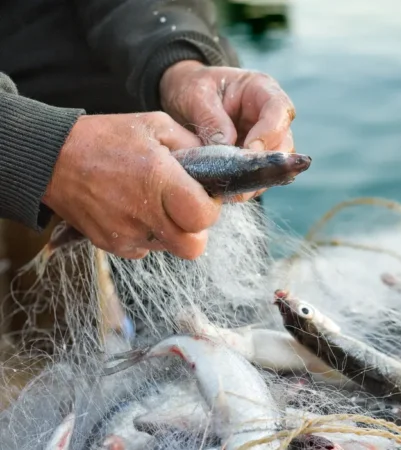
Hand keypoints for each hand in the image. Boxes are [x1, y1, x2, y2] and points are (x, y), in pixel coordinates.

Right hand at [42, 112, 221, 259]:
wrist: (51, 157)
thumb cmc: (105, 137)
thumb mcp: (155, 125)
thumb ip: (192, 145)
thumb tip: (217, 163)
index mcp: (159, 181)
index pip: (204, 218)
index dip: (211, 209)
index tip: (203, 195)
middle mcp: (143, 213)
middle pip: (192, 247)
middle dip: (196, 230)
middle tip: (186, 208)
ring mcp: (125, 233)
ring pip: (169, 249)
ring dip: (171, 231)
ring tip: (155, 203)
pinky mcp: (110, 244)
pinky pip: (143, 249)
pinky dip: (147, 234)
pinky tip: (135, 209)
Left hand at [159, 61, 295, 200]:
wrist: (182, 97)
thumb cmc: (191, 87)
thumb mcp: (195, 95)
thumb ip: (211, 119)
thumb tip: (226, 147)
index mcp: (261, 90)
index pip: (279, 110)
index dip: (269, 133)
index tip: (249, 151)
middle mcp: (269, 115)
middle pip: (284, 141)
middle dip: (266, 162)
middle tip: (241, 177)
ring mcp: (265, 138)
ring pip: (276, 163)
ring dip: (258, 178)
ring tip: (234, 190)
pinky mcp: (255, 158)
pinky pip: (260, 175)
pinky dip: (247, 185)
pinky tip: (230, 192)